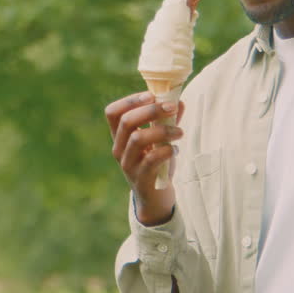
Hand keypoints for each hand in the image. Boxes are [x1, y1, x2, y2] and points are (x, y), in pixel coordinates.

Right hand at [105, 92, 183, 225]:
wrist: (156, 197)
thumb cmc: (156, 163)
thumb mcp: (160, 139)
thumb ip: (168, 121)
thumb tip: (179, 101)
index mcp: (120, 136)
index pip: (112, 112)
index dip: (130, 100)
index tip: (151, 95)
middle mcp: (119, 149)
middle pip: (126, 121)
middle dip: (150, 111)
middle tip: (172, 108)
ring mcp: (127, 164)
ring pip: (137, 139)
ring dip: (162, 130)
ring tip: (180, 132)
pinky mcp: (140, 178)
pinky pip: (150, 160)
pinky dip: (166, 150)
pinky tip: (176, 150)